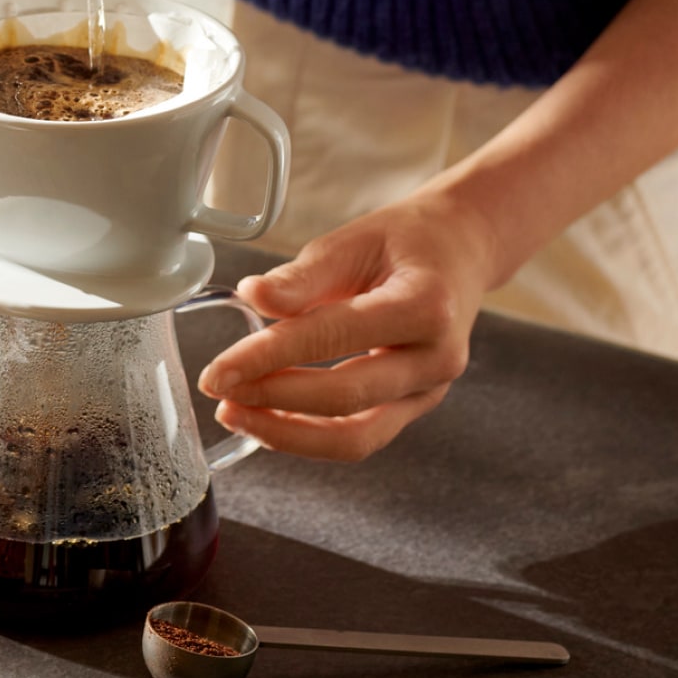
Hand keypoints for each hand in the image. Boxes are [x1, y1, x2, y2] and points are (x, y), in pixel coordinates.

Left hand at [197, 190, 499, 460]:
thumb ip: (302, 276)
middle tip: (218, 390)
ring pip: (355, 438)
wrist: (459, 252)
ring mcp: (431, 390)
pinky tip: (267, 417)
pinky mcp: (414, 407)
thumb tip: (251, 298)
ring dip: (287, 434)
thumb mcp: (353, 240)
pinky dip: (308, 434)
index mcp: (426, 305)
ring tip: (234, 413)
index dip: (268, 357)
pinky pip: (360, 437)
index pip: (333, 338)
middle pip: (345, 398)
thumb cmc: (406, 241)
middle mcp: (437, 358)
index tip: (217, 370)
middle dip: (273, 400)